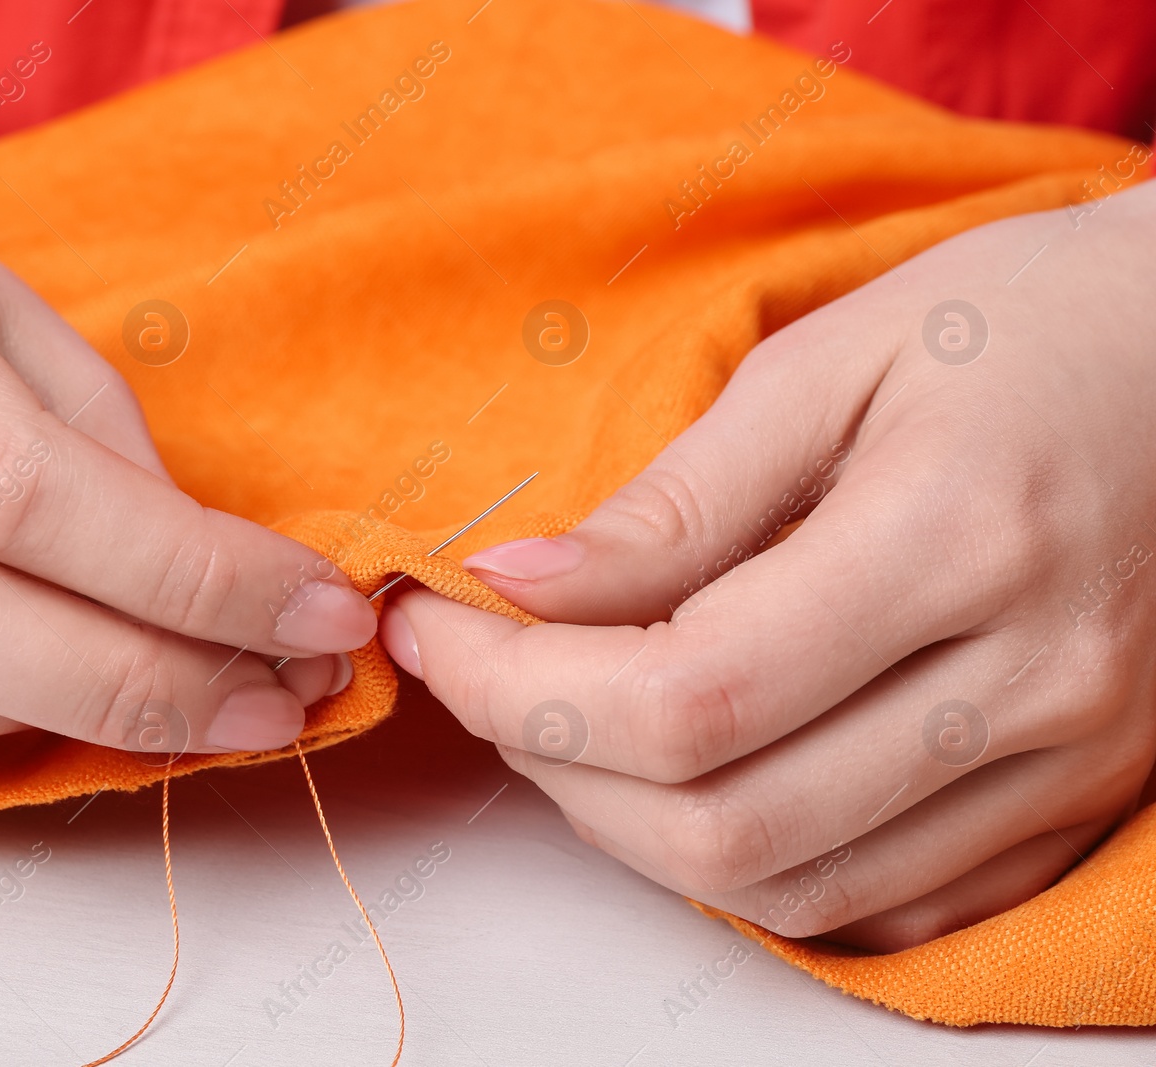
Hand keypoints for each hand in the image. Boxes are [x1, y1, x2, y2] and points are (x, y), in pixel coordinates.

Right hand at [0, 62, 370, 787]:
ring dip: (47, 719)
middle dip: (131, 682)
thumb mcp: (28, 339)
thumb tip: (249, 615)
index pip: (17, 476)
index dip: (186, 574)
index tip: (317, 618)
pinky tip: (13, 701)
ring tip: (154, 693)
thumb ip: (123, 465)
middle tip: (264, 704)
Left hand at [380, 178, 1155, 950]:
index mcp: (956, 541)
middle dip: (550, 763)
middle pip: (722, 823)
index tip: (431, 627)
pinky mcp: (1074, 803)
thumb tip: (516, 587)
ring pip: (791, 886)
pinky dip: (751, 865)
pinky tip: (694, 778)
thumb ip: (673, 501)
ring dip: (630, 826)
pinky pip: (881, 904)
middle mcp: (1029, 685)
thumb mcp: (830, 361)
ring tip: (566, 719)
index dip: (517, 686)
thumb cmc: (1020, 324)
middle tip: (484, 673)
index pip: (685, 697)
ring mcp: (1064, 765)